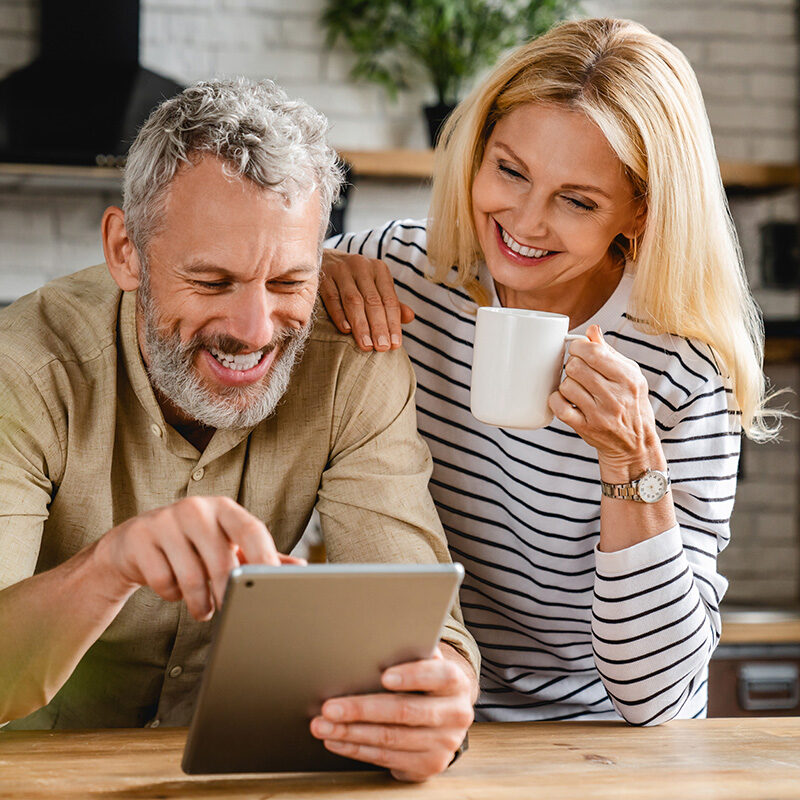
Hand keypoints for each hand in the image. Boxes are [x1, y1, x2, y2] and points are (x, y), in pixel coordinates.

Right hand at [91, 496, 302, 620]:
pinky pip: (163, 581)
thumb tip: (300, 566)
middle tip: (229, 611)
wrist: (135, 544)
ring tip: (205, 609)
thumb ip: (259, 555)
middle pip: (222, 560)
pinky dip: (171, 595)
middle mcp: (196, 508)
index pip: (251, 530)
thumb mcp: (227, 545)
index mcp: (224, 509)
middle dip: (228, 594)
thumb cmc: (192, 546)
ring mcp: (165, 520)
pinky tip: (173, 590)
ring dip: (200, 603)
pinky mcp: (139, 538)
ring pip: (191, 577)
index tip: (273, 586)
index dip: (265, 558)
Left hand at [309, 645, 474, 781]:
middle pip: (405, 711)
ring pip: (390, 738)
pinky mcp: (428, 765)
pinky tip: (337, 741)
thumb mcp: (425, 663)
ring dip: (351, 732)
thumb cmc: (426, 681)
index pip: (439, 675)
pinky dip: (356, 749)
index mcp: (455, 682)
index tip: (384, 676)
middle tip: (330, 707)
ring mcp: (443, 744)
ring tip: (323, 726)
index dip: (412, 676)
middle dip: (362, 709)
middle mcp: (455, 714)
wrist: (447, 716)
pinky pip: (386, 758)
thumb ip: (410, 654)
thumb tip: (374, 643)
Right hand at [320, 249, 414, 351]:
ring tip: (366, 345)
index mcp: (379, 269)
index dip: (393, 323)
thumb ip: (391, 303)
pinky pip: (332, 298)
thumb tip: (410, 317)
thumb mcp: (376, 286)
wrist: (325, 258)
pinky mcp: (323, 276)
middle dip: (378, 327)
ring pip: (353, 301)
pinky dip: (339, 315)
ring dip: (361, 325)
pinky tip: (346, 330)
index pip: (389, 300)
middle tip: (382, 348)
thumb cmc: (355, 279)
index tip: (395, 345)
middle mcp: (361, 266)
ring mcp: (341, 270)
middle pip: (372, 301)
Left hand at [548, 325, 663, 475]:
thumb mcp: (630, 376)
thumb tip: (592, 329)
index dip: (578, 347)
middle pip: (575, 367)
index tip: (578, 350)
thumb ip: (609, 352)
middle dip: (572, 365)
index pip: (593, 352)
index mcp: (628, 378)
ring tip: (577, 388)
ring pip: (566, 386)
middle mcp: (615, 396)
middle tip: (577, 371)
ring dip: (567, 384)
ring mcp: (600, 414)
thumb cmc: (631, 404)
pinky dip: (557, 400)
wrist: (635, 444)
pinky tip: (565, 400)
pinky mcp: (586, 428)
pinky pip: (559, 407)